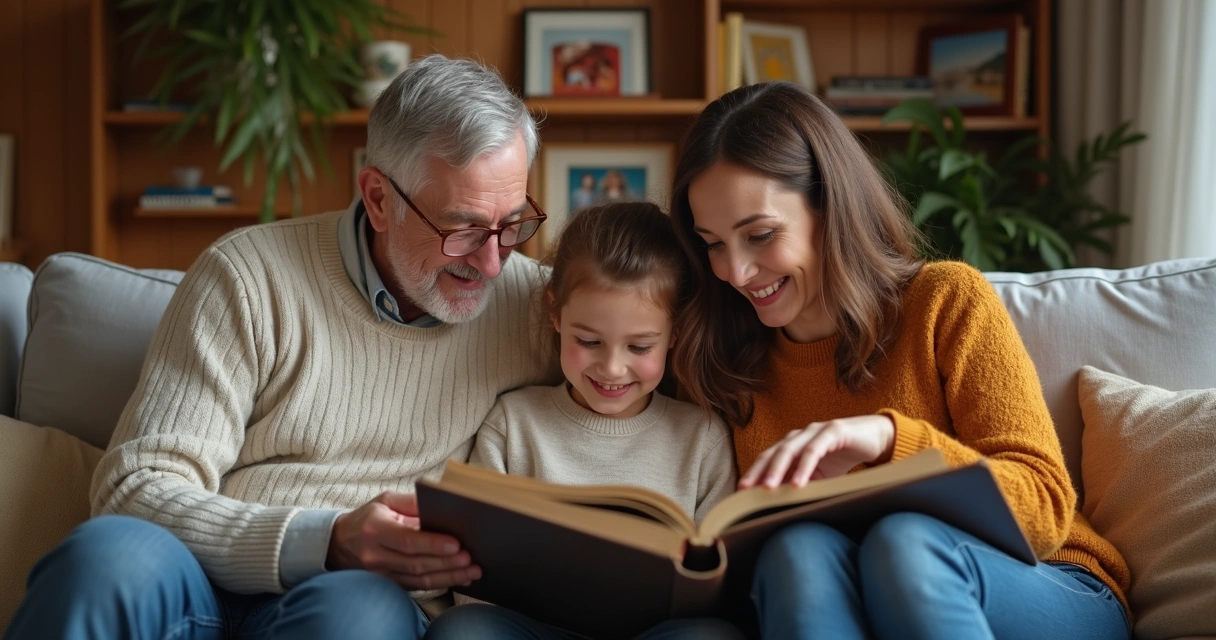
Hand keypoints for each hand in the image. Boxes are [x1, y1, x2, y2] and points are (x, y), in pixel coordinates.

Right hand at [327, 492, 480, 589]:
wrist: (338, 544)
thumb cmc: (367, 518)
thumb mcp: (385, 501)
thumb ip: (411, 502)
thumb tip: (440, 502)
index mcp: (375, 529)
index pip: (407, 540)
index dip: (432, 544)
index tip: (456, 544)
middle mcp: (376, 555)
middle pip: (416, 563)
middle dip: (446, 562)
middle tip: (470, 558)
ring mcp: (381, 573)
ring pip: (419, 579)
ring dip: (448, 576)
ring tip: (472, 571)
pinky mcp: (388, 583)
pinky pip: (417, 587)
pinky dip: (440, 583)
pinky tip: (459, 578)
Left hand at [738, 414, 895, 488]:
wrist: (873, 438)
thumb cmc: (842, 458)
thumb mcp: (819, 476)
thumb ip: (801, 484)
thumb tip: (780, 508)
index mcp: (792, 444)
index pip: (767, 459)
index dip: (753, 474)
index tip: (740, 492)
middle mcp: (798, 435)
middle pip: (772, 453)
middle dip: (757, 472)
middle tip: (746, 490)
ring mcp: (814, 431)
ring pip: (789, 450)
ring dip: (778, 470)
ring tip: (769, 488)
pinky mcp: (833, 430)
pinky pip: (814, 450)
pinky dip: (805, 466)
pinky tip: (799, 483)